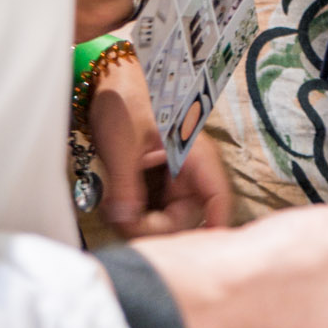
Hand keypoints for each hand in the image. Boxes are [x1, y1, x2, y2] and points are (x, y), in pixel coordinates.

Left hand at [85, 58, 236, 234]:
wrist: (109, 73)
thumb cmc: (125, 98)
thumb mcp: (121, 145)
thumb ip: (125, 187)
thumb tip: (126, 223)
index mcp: (196, 155)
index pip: (218, 200)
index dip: (212, 230)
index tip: (189, 253)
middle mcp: (191, 166)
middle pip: (188, 215)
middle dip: (158, 227)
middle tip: (123, 224)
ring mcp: (175, 171)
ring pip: (170, 212)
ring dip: (147, 220)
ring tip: (117, 214)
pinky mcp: (159, 173)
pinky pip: (157, 202)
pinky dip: (140, 209)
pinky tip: (119, 206)